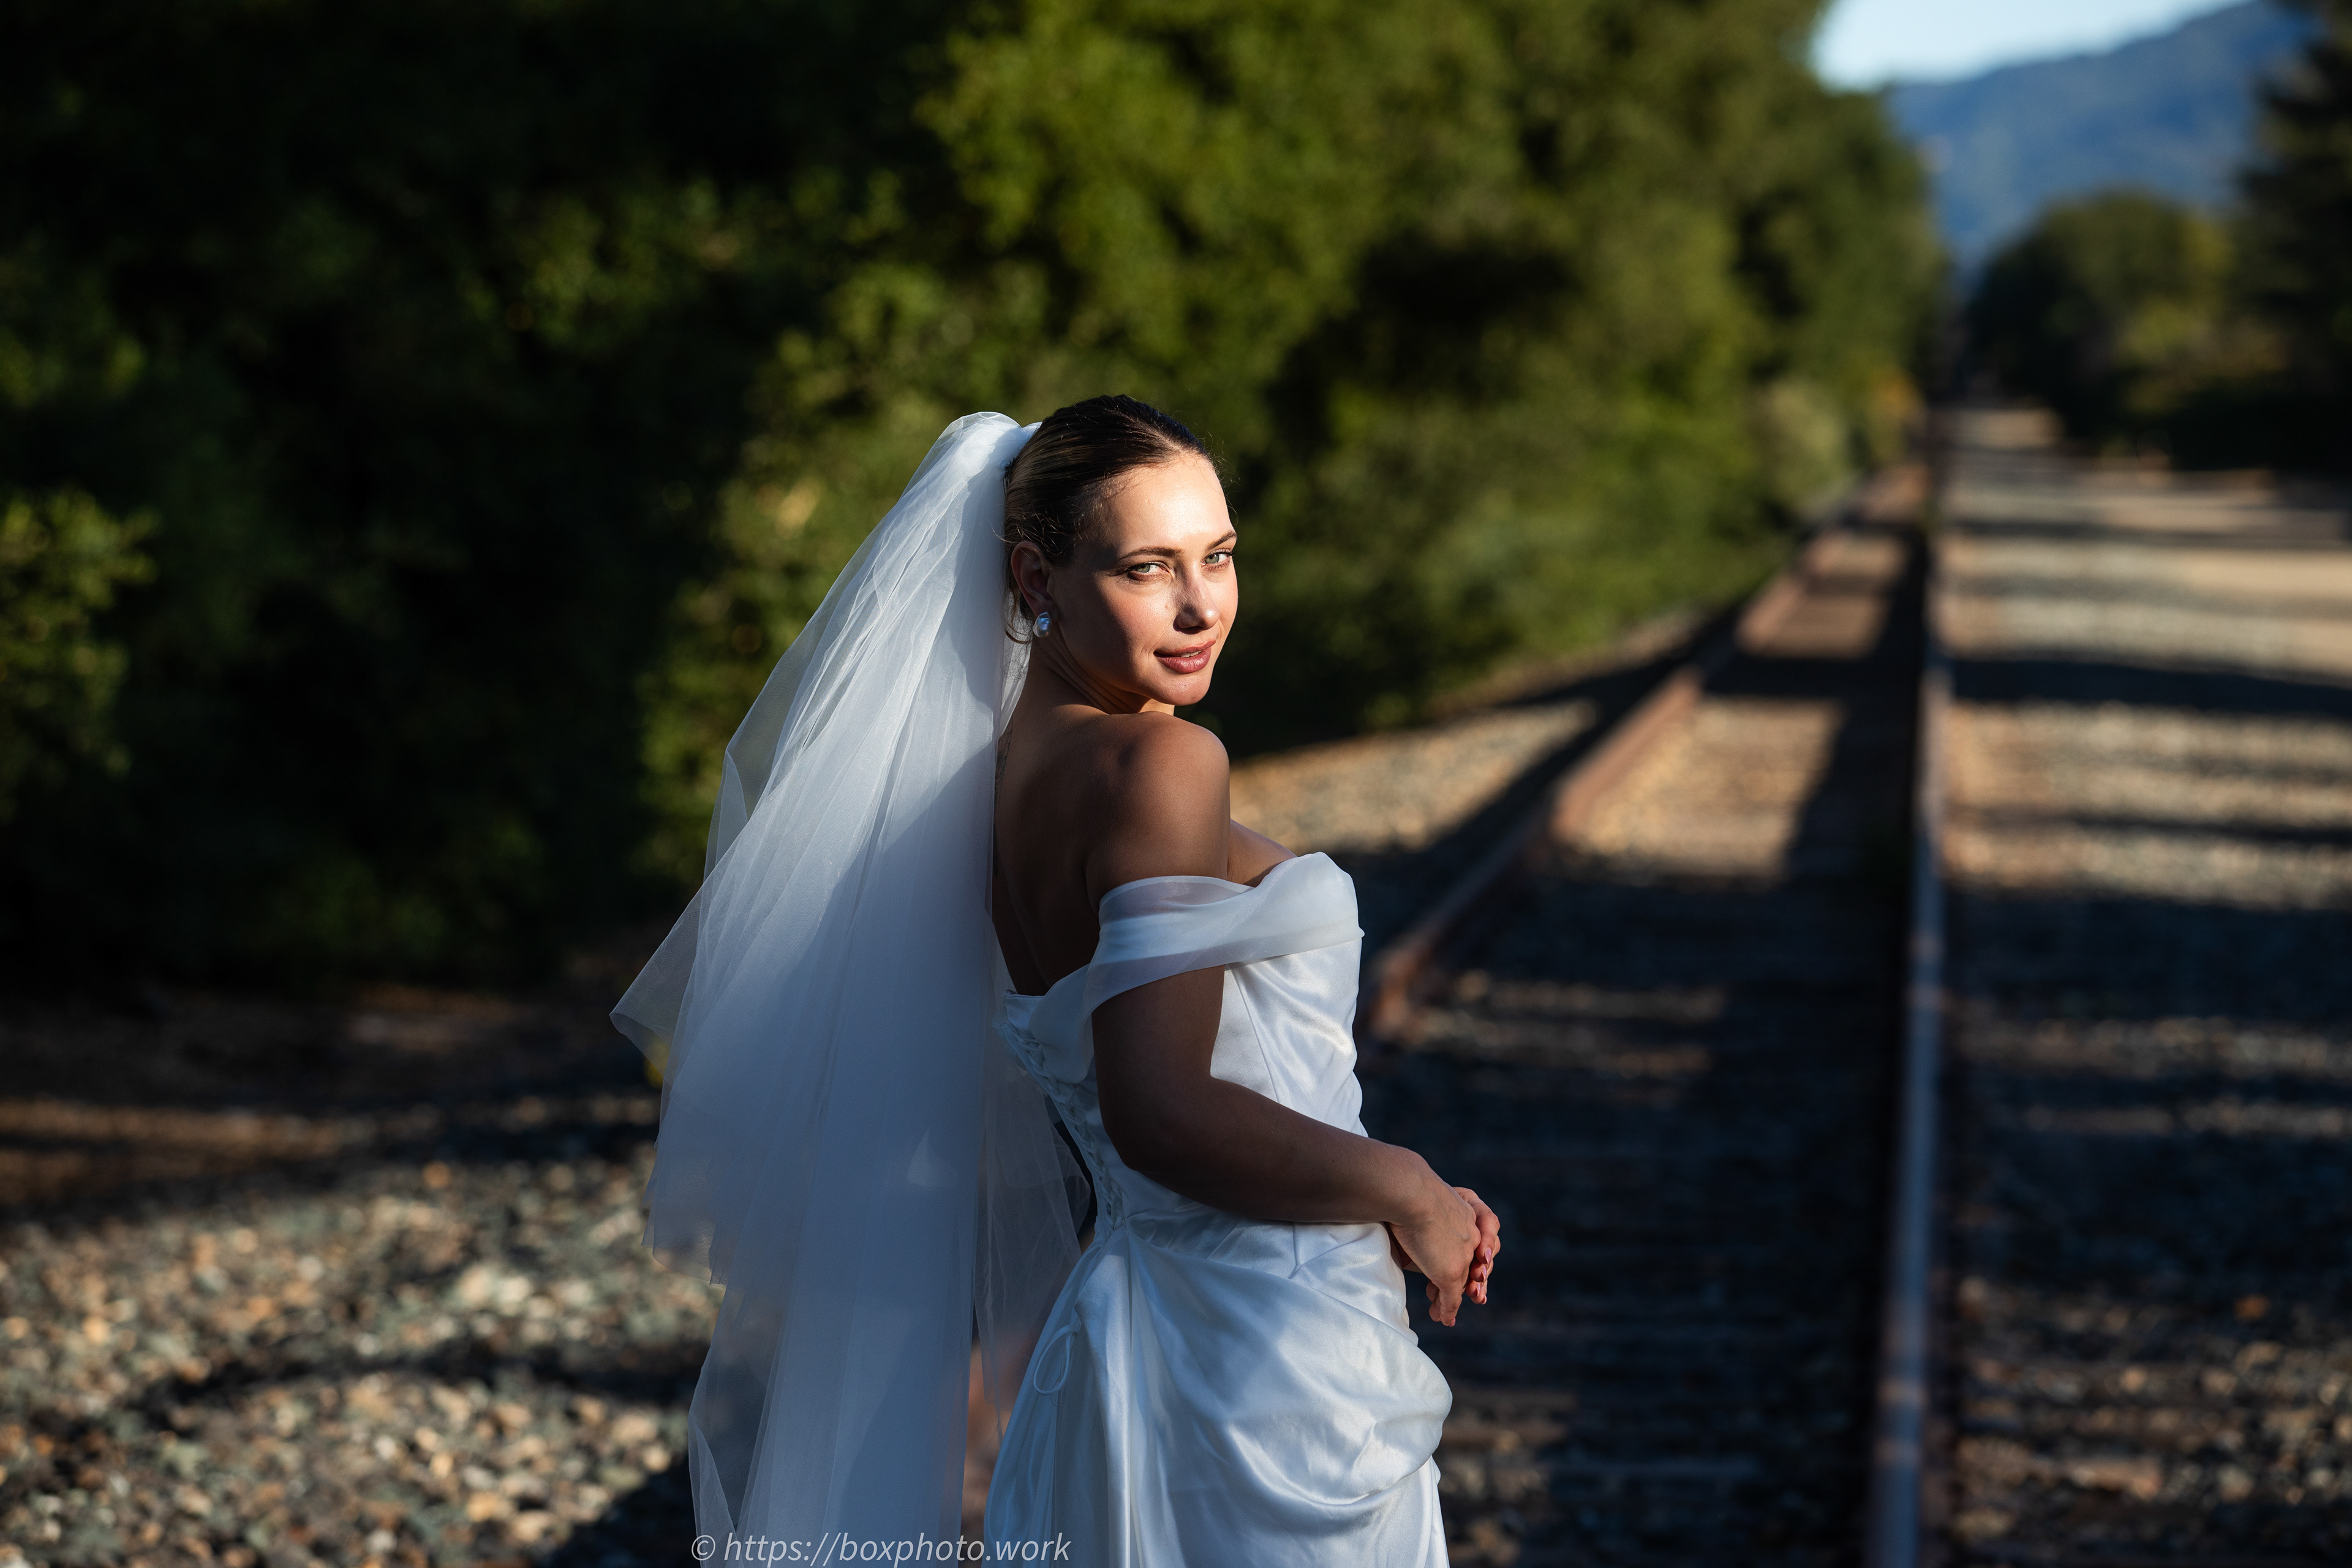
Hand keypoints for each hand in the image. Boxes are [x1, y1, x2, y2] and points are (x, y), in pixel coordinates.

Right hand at [1387, 1175, 1501, 1326]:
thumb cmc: (1403, 1192)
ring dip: (1450, 1301)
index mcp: (1464, 1213)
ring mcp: (1463, 1255)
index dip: (1458, 1259)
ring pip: (1461, 1284)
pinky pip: (1452, 1296)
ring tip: (1440, 1314)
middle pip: (1470, 1266)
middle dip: (1461, 1285)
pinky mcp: (1452, 1271)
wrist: (1409, 1192)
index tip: (1444, 1267)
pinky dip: (1448, 1309)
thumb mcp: (1416, 1209)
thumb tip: (1402, 1234)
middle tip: (1447, 1298)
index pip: (1467, 1242)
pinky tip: (1444, 1318)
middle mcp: (1470, 1234)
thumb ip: (1419, 1224)